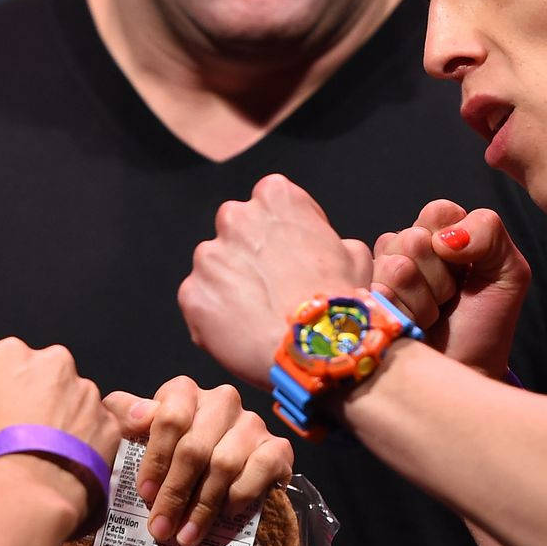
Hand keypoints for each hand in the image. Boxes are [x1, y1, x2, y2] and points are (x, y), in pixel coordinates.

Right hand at [0, 337, 120, 528]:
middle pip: (50, 374)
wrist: (26, 492)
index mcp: (9, 357)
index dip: (10, 389)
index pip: (10, 361)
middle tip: (33, 431)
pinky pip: (100, 426)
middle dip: (46, 397)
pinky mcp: (109, 418)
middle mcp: (53, 363)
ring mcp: (87, 390)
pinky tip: (74, 463)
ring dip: (70, 419)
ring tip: (54, 453)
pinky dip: (91, 441)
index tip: (8, 410)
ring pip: (79, 399)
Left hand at [102, 378, 292, 545]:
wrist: (218, 469)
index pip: (170, 418)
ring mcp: (252, 423)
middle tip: (160, 527)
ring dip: (202, 507)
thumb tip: (137, 416)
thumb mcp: (139, 431)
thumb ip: (124, 416)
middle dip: (174, 494)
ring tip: (185, 536)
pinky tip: (225, 514)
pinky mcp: (277, 447)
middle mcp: (223, 401)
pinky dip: (239, 495)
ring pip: (224, 465)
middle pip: (195, 448)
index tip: (143, 493)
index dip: (156, 459)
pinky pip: (258, 471)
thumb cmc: (171, 451)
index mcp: (186, 392)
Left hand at [179, 174, 373, 388]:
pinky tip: (244, 333)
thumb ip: (332, 241)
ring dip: (232, 284)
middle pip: (237, 231)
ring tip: (260, 315)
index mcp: (275, 196)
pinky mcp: (192, 294)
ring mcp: (208, 256)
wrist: (316, 349)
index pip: (273, 202)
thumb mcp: (354, 256)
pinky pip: (201, 302)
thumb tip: (327, 250)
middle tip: (275, 286)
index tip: (297, 256)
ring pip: (216, 267)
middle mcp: (234, 217)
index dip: (287, 231)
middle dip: (252, 253)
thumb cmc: (340, 300)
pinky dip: (217, 315)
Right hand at [372, 201, 530, 380]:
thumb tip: (444, 237)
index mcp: (441, 234)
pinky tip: (414, 325)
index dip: (456, 240)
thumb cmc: (486, 325)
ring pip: (396, 265)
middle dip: (441, 277)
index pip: (437, 211)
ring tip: (433, 315)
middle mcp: (407, 249)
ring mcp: (381, 274)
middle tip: (450, 299)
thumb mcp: (509, 273)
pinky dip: (408, 314)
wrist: (466, 371)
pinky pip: (381, 292)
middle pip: (413, 238)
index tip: (467, 269)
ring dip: (425, 300)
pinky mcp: (365, 300)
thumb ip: (489, 234)